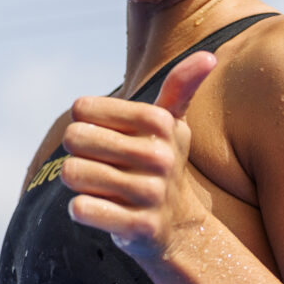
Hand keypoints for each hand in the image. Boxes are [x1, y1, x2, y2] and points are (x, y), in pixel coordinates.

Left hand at [60, 51, 217, 259]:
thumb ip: (181, 85)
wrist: (177, 225)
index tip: (105, 134)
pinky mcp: (139, 227)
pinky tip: (101, 208)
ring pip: (73, 173)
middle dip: (77, 152)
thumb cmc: (161, 162)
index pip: (82, 108)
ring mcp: (151, 193)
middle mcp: (159, 156)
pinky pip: (83, 208)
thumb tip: (210, 56)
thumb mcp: (171, 122)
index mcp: (160, 122)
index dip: (83, 122)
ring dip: (77, 181)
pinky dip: (81, 209)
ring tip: (100, 185)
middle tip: (99, 162)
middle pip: (74, 138)